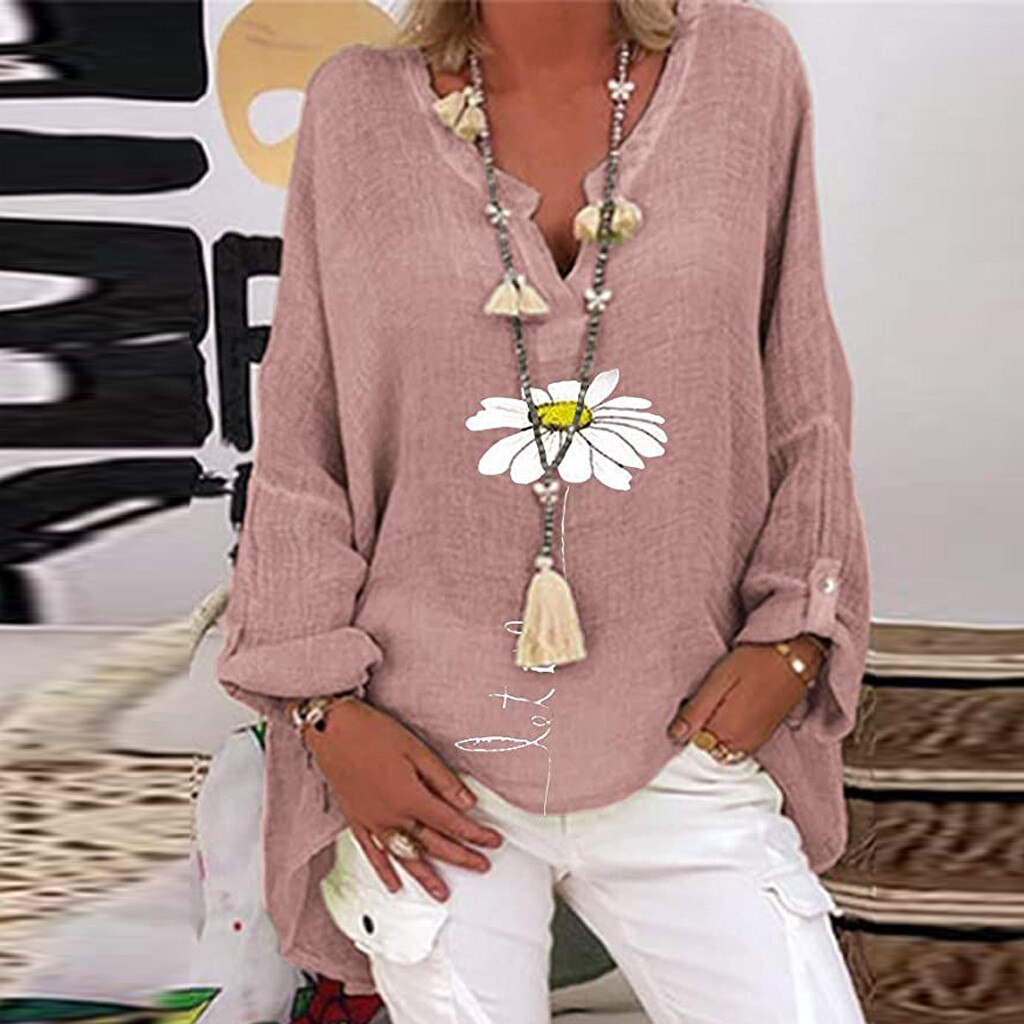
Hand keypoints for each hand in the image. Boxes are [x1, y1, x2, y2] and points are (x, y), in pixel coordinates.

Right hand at [299, 697, 503, 901]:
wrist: (331, 728)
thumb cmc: (372, 732)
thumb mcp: (416, 749)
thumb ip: (442, 780)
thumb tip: (467, 802)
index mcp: (410, 797)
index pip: (451, 823)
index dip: (475, 834)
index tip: (492, 841)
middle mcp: (392, 816)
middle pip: (433, 844)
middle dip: (461, 857)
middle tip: (481, 865)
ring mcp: (372, 822)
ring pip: (405, 857)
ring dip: (426, 876)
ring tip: (442, 893)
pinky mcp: (356, 821)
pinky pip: (372, 854)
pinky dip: (384, 872)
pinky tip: (394, 885)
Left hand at [666, 634, 825, 755]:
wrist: (797, 659)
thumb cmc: (757, 663)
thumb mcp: (720, 679)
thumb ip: (697, 710)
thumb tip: (675, 734)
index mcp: (726, 731)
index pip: (692, 746)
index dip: (684, 728)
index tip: (685, 710)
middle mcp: (741, 744)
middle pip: (706, 749)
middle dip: (697, 733)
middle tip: (699, 704)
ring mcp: (753, 743)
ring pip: (721, 749)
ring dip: (713, 733)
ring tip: (715, 704)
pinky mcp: (762, 737)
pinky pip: (736, 746)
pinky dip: (727, 734)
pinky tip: (728, 711)